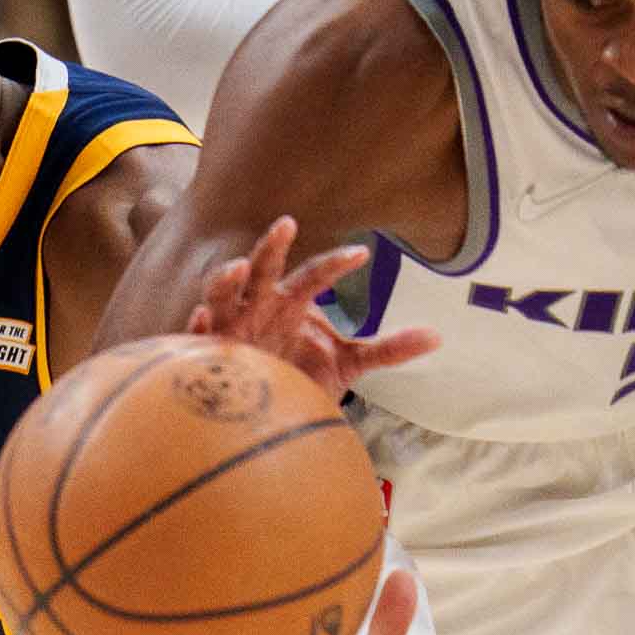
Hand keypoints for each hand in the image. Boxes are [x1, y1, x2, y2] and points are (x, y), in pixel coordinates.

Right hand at [186, 216, 439, 399]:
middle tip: (288, 223)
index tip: (362, 254)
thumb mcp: (348, 363)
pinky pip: (197, 339)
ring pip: (221, 292)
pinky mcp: (206, 354)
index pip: (315, 275)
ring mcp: (230, 327)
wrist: (261, 411)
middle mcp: (259, 306)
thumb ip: (387, 349)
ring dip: (226, 278)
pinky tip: (199, 321)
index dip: (336, 264)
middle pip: (265, 268)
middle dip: (273, 246)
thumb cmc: (299, 374)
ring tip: (239, 266)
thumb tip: (437, 336)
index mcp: (292, 302)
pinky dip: (197, 329)